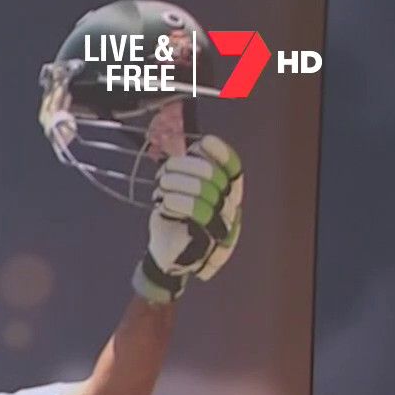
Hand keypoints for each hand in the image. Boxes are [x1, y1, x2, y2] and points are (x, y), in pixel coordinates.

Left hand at [133, 134, 243, 303]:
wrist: (166, 253)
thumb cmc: (175, 217)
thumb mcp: (181, 191)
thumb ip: (190, 170)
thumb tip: (194, 147)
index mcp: (228, 193)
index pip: (233, 168)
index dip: (221, 153)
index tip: (204, 141)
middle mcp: (229, 206)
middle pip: (213, 176)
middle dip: (185, 167)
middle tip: (164, 170)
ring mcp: (220, 222)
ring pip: (204, 191)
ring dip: (177, 182)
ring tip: (161, 185)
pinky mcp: (206, 237)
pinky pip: (196, 212)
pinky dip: (178, 201)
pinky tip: (164, 200)